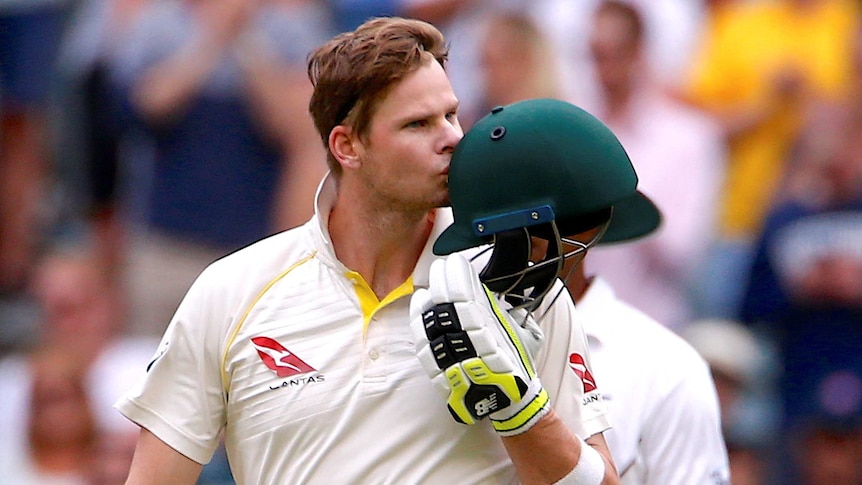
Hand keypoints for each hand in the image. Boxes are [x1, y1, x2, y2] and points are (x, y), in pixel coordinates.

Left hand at [410, 253, 548, 435]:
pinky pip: (426, 344)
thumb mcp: (526, 333)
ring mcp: (454, 355)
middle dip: (442, 282)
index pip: (469, 294)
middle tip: (440, 268)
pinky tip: (419, 309)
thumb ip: (513, 313)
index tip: (454, 262)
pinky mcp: (442, 370)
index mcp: (492, 327)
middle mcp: (471, 339)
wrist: (512, 400)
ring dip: (428, 302)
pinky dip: (420, 324)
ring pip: (434, 322)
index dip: (459, 276)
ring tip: (425, 289)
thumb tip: (498, 294)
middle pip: (448, 305)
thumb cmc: (518, 363)